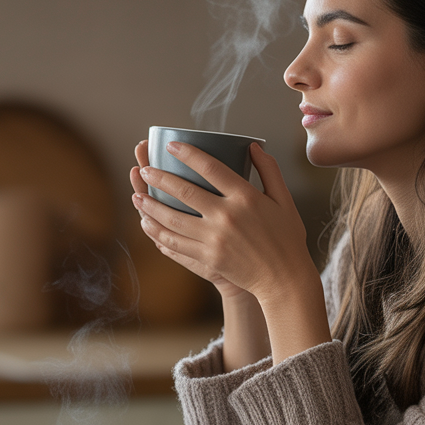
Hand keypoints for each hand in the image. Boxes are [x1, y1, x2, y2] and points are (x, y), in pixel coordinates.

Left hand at [130, 139, 316, 306]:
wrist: (284, 279)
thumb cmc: (286, 238)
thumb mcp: (284, 200)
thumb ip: (269, 170)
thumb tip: (252, 146)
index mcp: (246, 197)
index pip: (210, 168)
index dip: (187, 154)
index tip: (172, 145)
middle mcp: (227, 216)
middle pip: (185, 191)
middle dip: (160, 177)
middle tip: (145, 168)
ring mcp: (215, 239)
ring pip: (174, 218)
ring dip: (151, 205)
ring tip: (137, 195)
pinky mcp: (208, 257)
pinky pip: (176, 243)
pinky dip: (158, 232)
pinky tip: (147, 223)